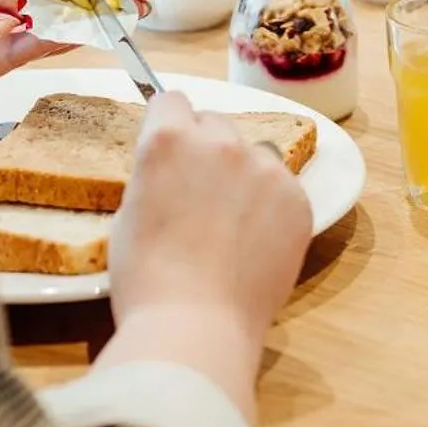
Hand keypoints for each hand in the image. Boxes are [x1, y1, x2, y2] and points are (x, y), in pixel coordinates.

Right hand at [104, 92, 313, 416]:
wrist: (196, 326)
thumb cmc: (146, 278)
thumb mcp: (128, 214)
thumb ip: (156, 175)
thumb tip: (173, 172)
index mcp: (168, 139)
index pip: (171, 100)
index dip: (168, 124)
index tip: (169, 147)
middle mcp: (221, 142)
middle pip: (214, 122)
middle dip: (205, 147)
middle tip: (199, 193)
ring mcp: (265, 168)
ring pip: (254, 153)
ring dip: (242, 173)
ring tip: (231, 223)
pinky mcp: (299, 198)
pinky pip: (283, 186)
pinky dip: (271, 205)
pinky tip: (255, 241)